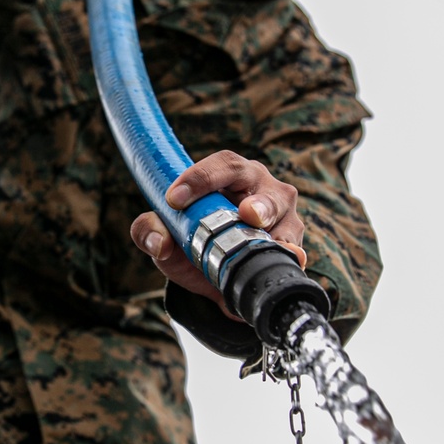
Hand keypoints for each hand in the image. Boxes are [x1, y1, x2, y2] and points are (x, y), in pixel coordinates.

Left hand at [130, 151, 306, 313]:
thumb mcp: (165, 236)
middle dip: (258, 203)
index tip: (175, 199)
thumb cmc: (193, 241)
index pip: (222, 165)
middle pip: (265, 189)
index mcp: (231, 173)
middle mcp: (262, 188)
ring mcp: (283, 216)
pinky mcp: (293, 243)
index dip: (200, 178)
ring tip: (268, 241)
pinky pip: (294, 249)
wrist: (215, 278)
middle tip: (245, 213)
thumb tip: (160, 242)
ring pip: (285, 218)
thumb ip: (150, 231)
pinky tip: (289, 258)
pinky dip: (289, 255)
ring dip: (276, 230)